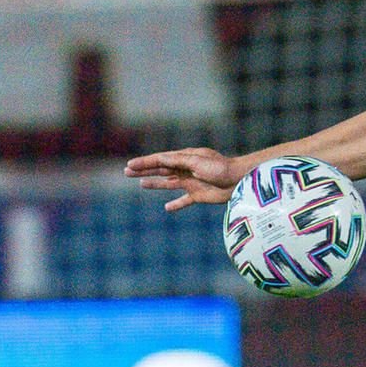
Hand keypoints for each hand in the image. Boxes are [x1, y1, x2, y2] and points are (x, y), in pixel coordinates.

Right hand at [125, 147, 244, 211]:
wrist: (239, 180)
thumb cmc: (220, 168)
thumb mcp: (197, 161)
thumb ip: (179, 160)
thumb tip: (160, 158)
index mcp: (184, 158)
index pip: (160, 159)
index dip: (144, 162)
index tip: (130, 165)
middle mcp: (186, 169)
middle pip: (160, 169)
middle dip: (144, 171)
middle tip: (126, 172)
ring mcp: (191, 182)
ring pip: (168, 183)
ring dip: (155, 184)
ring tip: (141, 184)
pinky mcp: (198, 195)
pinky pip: (184, 200)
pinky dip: (176, 204)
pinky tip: (167, 208)